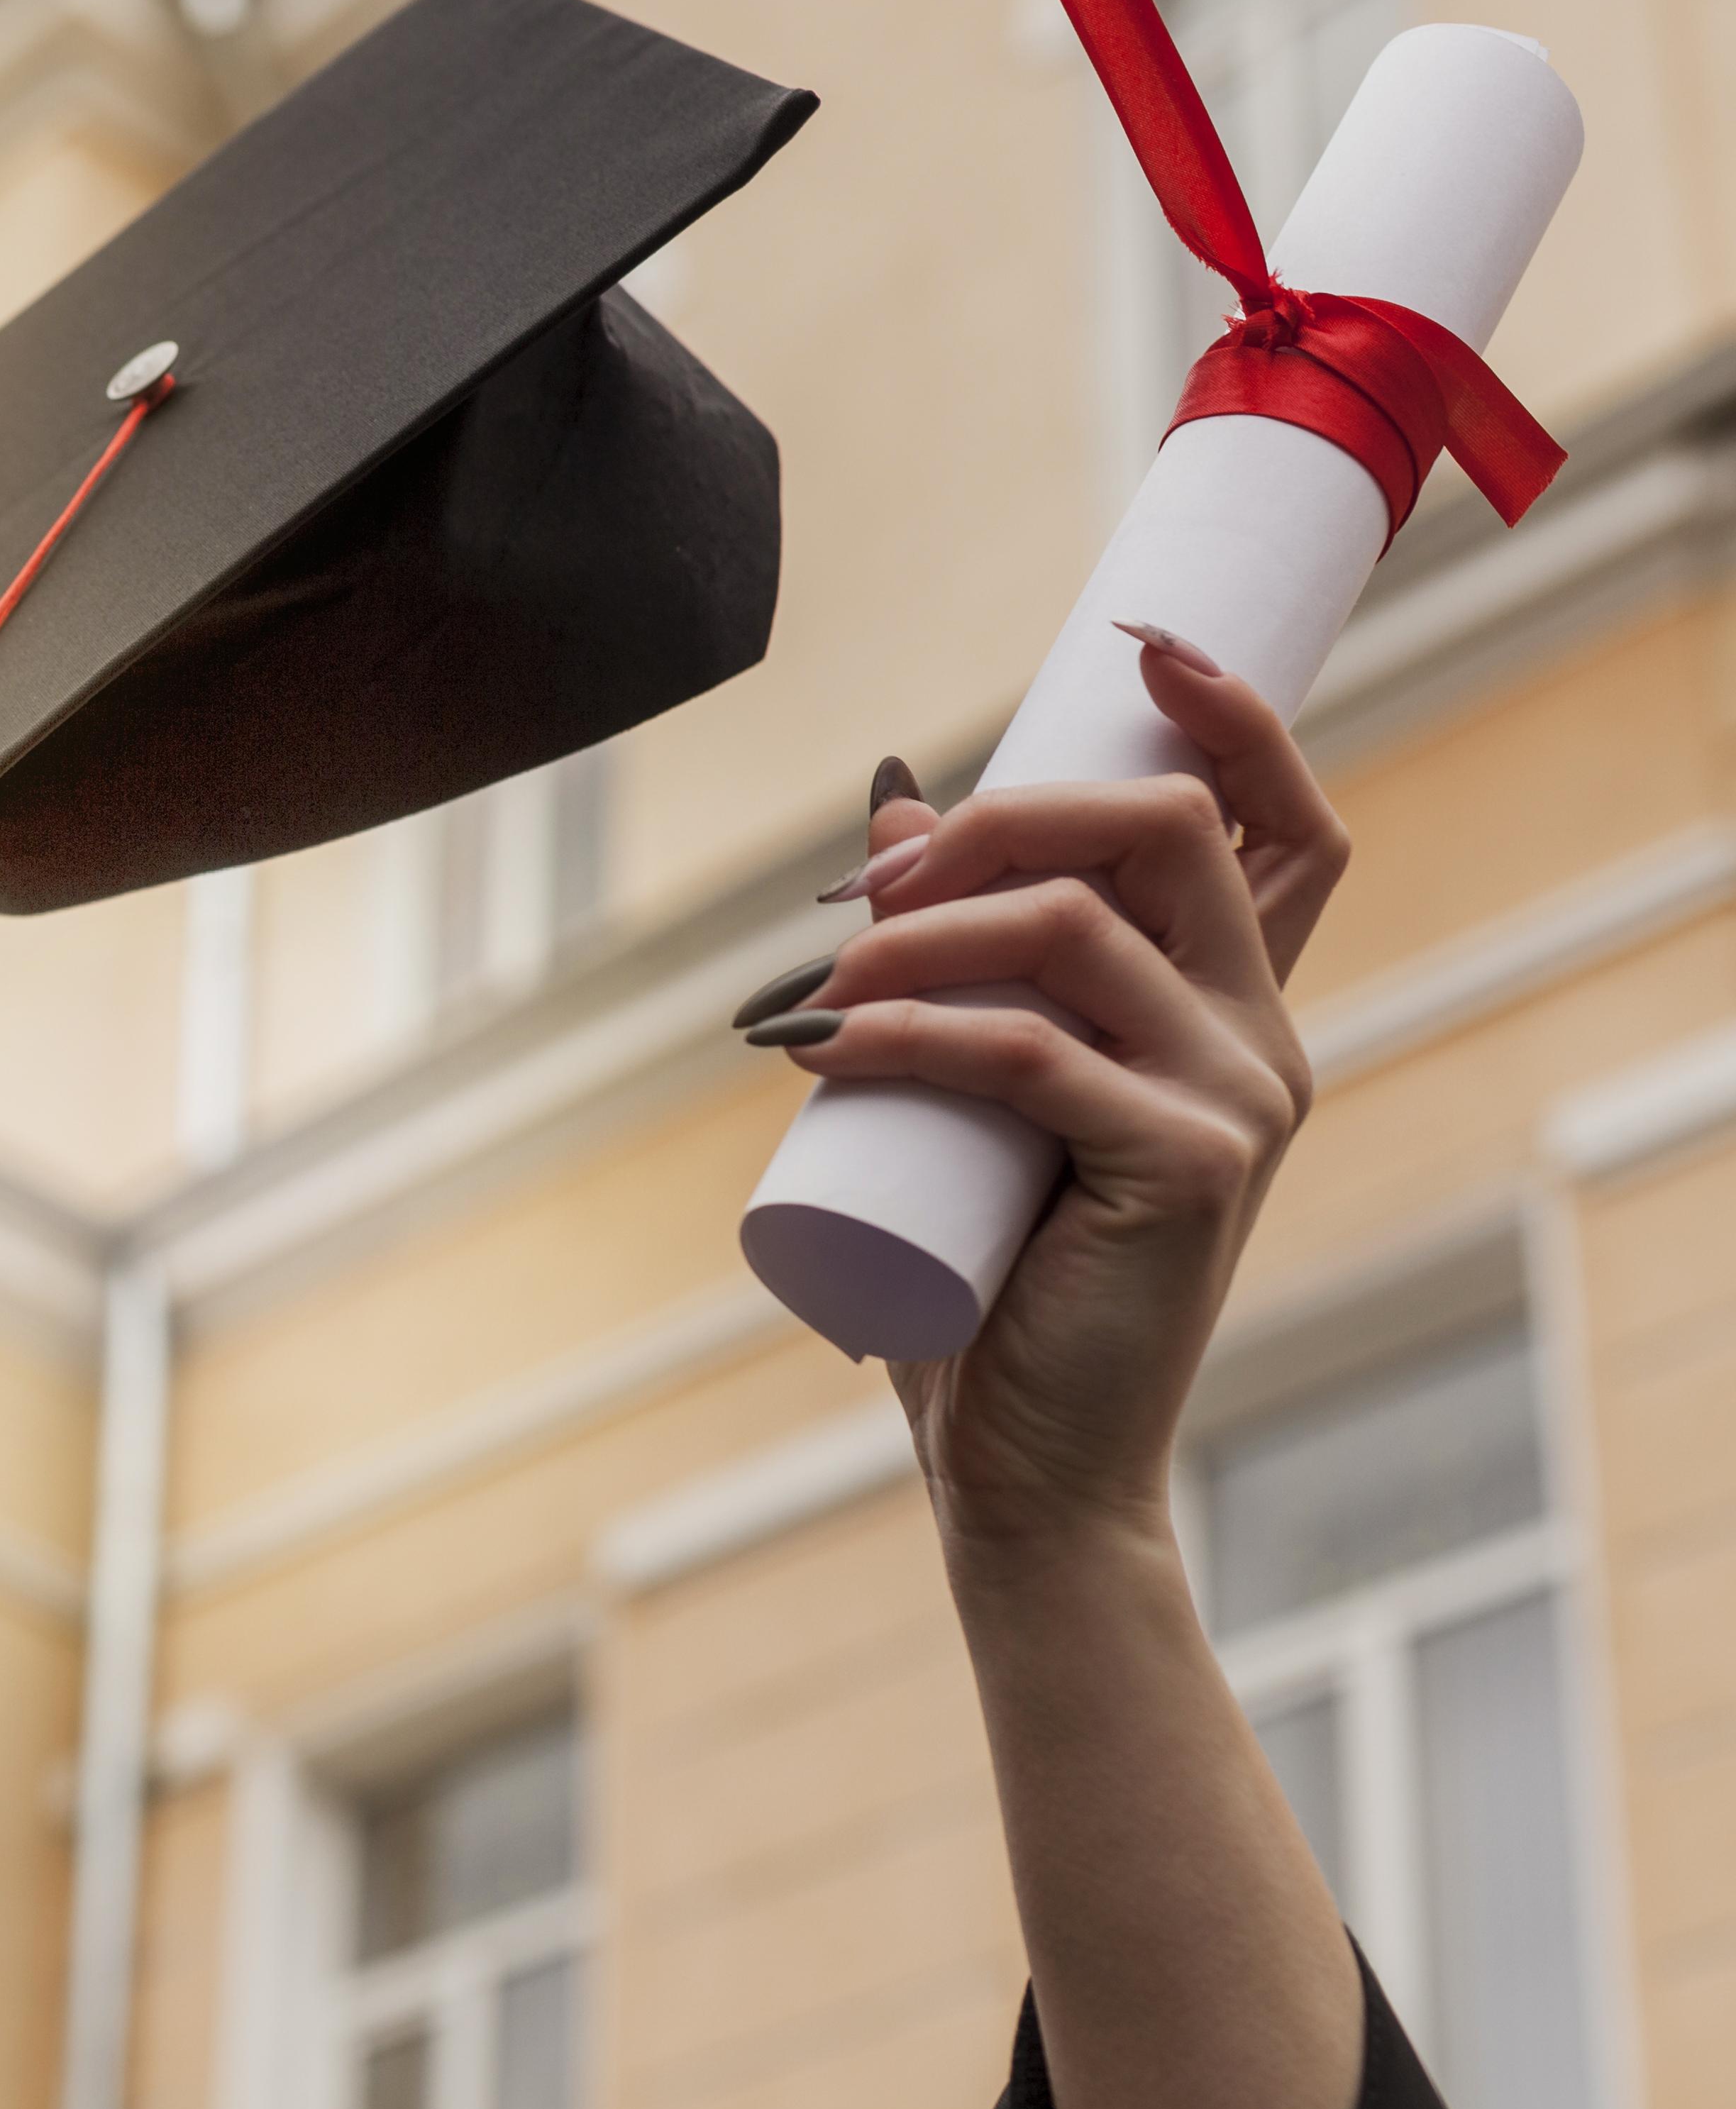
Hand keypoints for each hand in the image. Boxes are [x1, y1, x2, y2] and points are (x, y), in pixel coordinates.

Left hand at [778, 639, 1348, 1554]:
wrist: (1025, 1459)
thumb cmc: (990, 1267)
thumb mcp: (968, 1076)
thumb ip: (954, 944)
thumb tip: (893, 789)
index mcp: (1230, 1005)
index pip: (1288, 823)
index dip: (1234, 718)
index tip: (1139, 649)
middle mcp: (1260, 1038)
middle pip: (1168, 829)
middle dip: (1008, 816)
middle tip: (871, 883)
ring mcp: (1240, 1102)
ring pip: (1080, 926)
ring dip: (924, 929)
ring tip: (820, 988)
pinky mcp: (1194, 1169)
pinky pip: (1033, 1051)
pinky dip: (913, 1032)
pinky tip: (833, 1048)